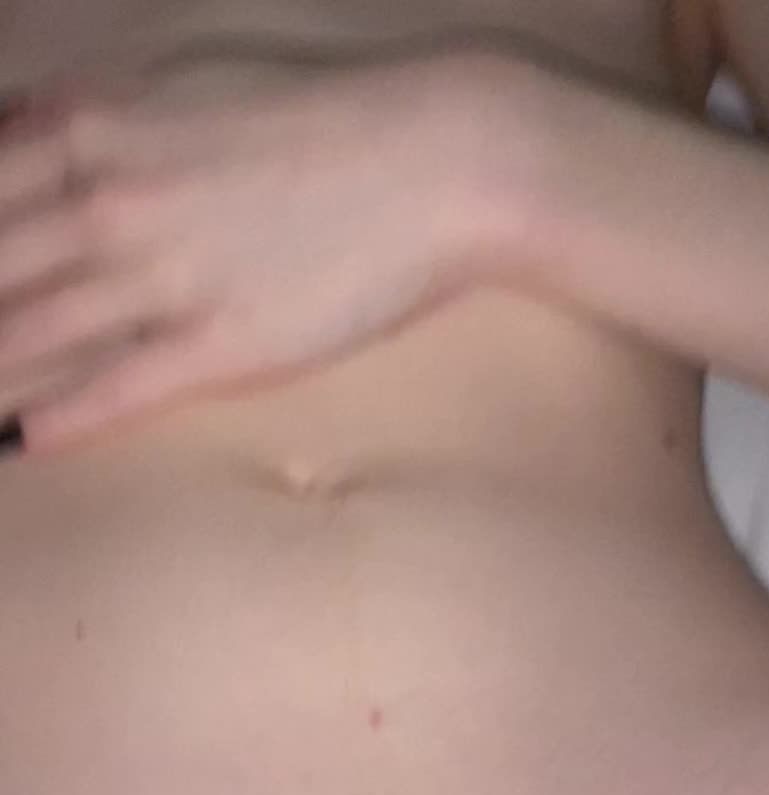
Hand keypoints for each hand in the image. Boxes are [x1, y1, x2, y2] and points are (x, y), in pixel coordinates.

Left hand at [0, 48, 499, 450]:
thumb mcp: (183, 84)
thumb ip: (92, 115)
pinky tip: (20, 443)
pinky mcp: (218, 344)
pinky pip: (114, 390)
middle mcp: (106, 200)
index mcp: (91, 129)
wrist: (434, 159)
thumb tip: (21, 127)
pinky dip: (56, 420)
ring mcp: (160, 277)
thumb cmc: (316, 118)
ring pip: (28, 334)